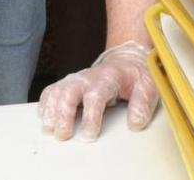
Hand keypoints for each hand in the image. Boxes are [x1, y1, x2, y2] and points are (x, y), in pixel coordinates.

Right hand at [38, 40, 158, 141]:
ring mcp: (76, 79)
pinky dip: (45, 104)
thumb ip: (143, 103)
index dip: (91, 116)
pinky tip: (45, 118)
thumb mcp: (148, 86)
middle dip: (63, 114)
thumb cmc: (135, 75)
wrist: (126, 58)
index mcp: (108, 78)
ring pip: (57, 91)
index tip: (89, 135)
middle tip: (63, 134)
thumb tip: (135, 123)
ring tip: (50, 129)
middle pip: (69, 92)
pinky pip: (51, 91)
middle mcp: (88, 77)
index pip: (95, 96)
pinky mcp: (68, 83)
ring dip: (51, 111)